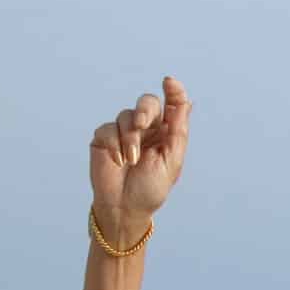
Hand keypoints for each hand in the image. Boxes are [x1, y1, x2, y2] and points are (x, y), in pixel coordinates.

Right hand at [89, 76, 191, 240]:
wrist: (125, 207)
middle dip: (144, 110)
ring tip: (131, 160)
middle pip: (147, 103)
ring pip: (126, 116)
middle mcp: (146, 129)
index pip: (172, 106)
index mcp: (166, 134)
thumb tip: (185, 102)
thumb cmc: (151, 188)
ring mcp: (123, 132)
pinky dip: (113, 144)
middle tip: (141, 124)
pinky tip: (117, 161)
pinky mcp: (104, 138)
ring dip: (129, 138)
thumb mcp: (171, 162)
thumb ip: (177, 132)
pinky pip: (107, 129)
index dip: (173, 91)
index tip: (169, 82)